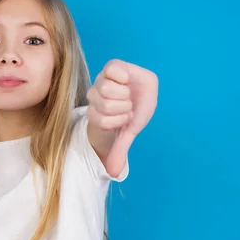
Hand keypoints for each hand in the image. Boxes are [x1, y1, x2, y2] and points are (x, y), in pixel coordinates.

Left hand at [87, 59, 158, 176]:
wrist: (144, 93)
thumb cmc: (134, 112)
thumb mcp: (127, 132)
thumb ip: (119, 149)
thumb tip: (113, 173)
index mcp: (96, 112)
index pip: (98, 120)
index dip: (116, 121)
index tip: (124, 118)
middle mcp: (95, 94)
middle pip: (103, 104)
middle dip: (123, 108)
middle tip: (128, 105)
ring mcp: (102, 79)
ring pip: (106, 88)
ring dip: (124, 94)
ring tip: (129, 93)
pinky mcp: (112, 66)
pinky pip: (112, 69)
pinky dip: (123, 76)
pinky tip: (127, 79)